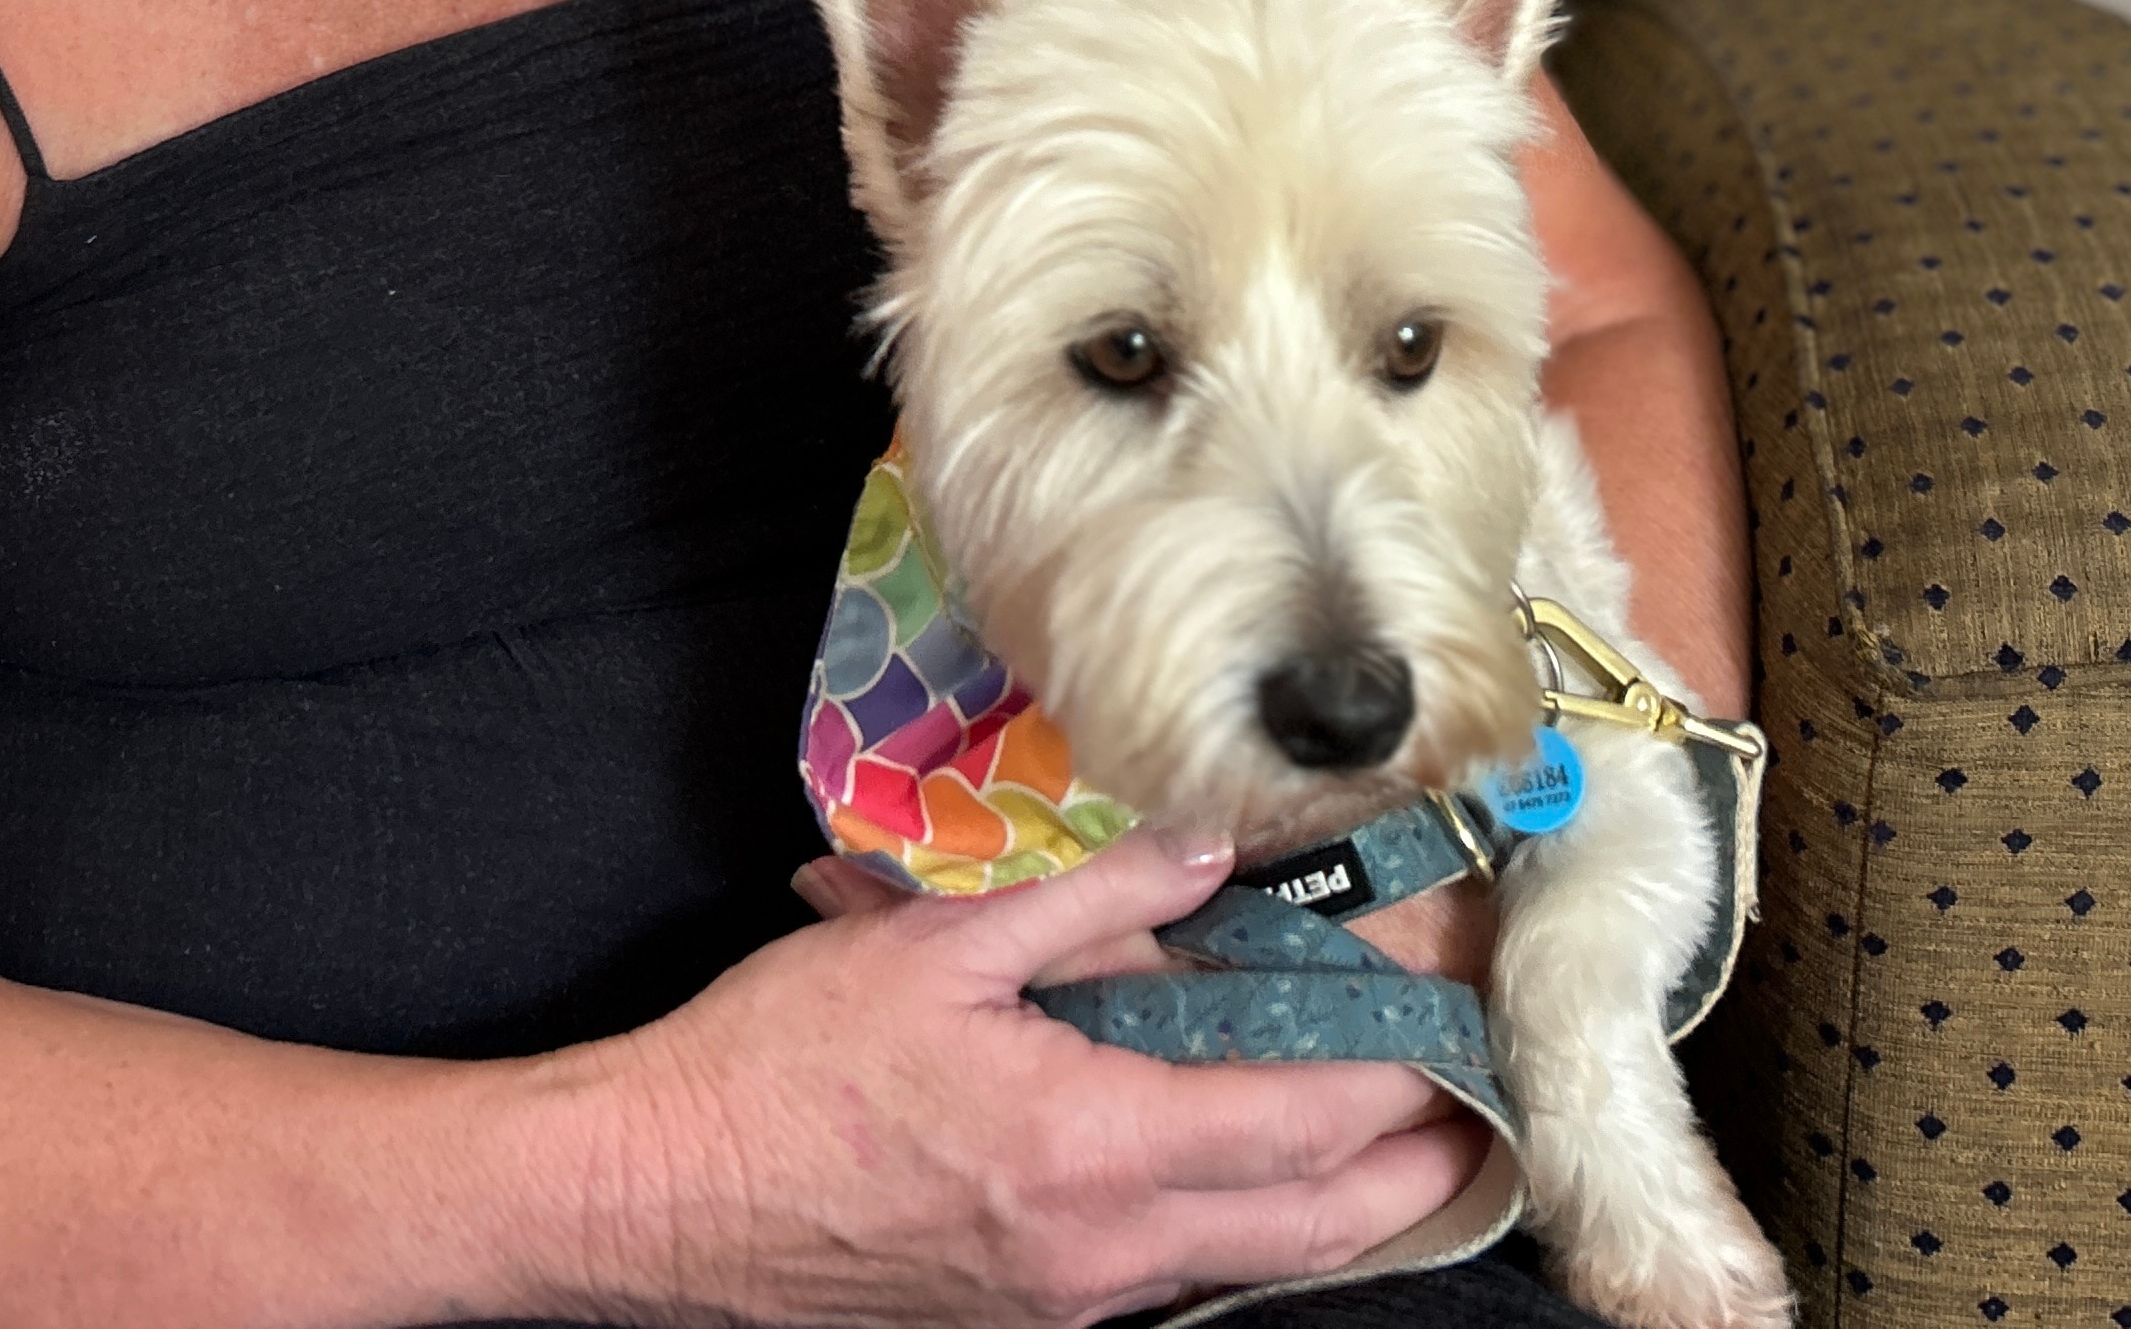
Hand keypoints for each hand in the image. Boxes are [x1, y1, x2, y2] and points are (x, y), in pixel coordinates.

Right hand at [594, 827, 1482, 1326]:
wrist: (656, 1193)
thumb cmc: (780, 1065)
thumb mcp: (936, 948)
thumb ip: (1091, 900)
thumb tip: (1207, 848)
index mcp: (1091, 1149)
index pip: (1303, 1128)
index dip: (1400, 1083)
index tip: (1459, 1033)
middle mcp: (1099, 1252)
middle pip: (1312, 1229)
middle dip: (1412, 1173)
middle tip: (1474, 1110)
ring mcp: (1061, 1305)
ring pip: (1246, 1266)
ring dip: (1333, 1210)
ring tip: (1392, 1139)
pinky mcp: (1018, 1322)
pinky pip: (1168, 1281)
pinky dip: (1236, 1232)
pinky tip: (1240, 1175)